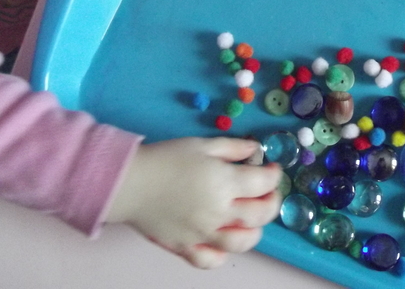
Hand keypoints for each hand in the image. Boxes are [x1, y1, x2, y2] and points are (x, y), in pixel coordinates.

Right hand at [106, 137, 281, 268]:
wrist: (129, 182)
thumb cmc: (166, 158)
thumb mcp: (203, 144)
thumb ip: (233, 148)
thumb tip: (255, 151)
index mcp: (225, 182)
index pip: (264, 183)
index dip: (274, 175)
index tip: (271, 169)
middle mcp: (219, 211)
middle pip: (261, 214)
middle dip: (272, 201)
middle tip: (268, 192)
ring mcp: (203, 233)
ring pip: (242, 242)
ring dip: (255, 230)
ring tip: (251, 219)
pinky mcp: (185, 247)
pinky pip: (210, 260)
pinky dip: (222, 254)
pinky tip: (222, 240)